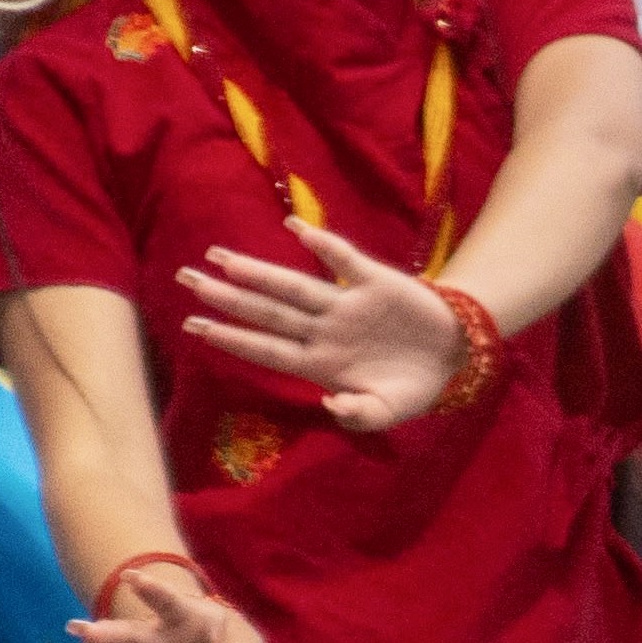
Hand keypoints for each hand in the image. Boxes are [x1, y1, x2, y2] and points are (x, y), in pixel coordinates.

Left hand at [180, 228, 469, 430]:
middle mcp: (325, 331)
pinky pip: (344, 260)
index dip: (231, 338)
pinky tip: (293, 227)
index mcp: (322, 364)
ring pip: (294, 287)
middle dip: (226, 298)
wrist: (457, 355)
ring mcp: (347, 305)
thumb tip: (331, 406)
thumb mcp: (388, 412)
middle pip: (267, 313)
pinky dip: (321, 243)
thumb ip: (360, 415)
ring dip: (258, 273)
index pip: (267, 350)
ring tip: (220, 258)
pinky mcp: (376, 282)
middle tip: (184, 278)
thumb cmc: (414, 387)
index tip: (193, 328)